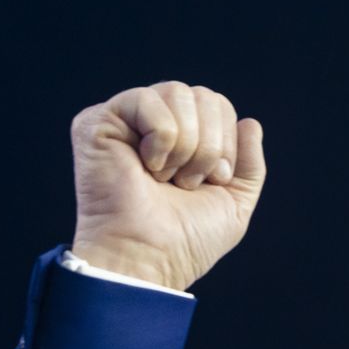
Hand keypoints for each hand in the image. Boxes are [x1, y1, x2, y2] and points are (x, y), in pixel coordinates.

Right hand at [70, 81, 265, 290]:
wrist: (150, 257)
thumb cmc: (187, 239)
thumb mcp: (235, 202)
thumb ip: (250, 164)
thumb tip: (250, 122)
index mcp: (184, 140)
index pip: (220, 106)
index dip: (227, 143)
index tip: (214, 181)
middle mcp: (154, 126)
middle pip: (205, 95)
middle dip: (211, 144)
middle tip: (189, 183)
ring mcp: (126, 121)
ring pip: (179, 92)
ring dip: (187, 144)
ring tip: (167, 177)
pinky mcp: (97, 122)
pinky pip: (146, 98)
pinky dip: (161, 137)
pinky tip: (146, 167)